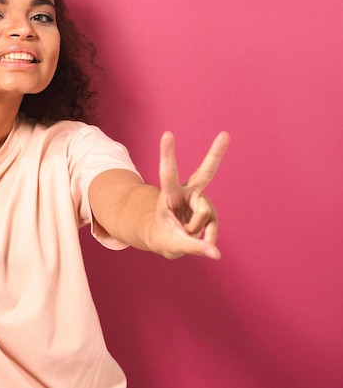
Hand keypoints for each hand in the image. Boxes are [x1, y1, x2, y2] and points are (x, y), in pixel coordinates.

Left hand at [152, 131, 229, 259]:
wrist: (163, 239)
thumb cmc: (162, 236)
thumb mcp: (172, 244)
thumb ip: (194, 247)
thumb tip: (217, 253)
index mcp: (169, 193)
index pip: (168, 171)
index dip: (168, 153)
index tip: (167, 133)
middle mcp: (186, 192)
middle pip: (205, 172)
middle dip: (216, 153)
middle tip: (226, 134)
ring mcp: (199, 200)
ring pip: (206, 215)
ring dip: (196, 230)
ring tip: (185, 234)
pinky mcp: (208, 210)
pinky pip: (212, 226)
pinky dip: (207, 237)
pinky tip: (200, 239)